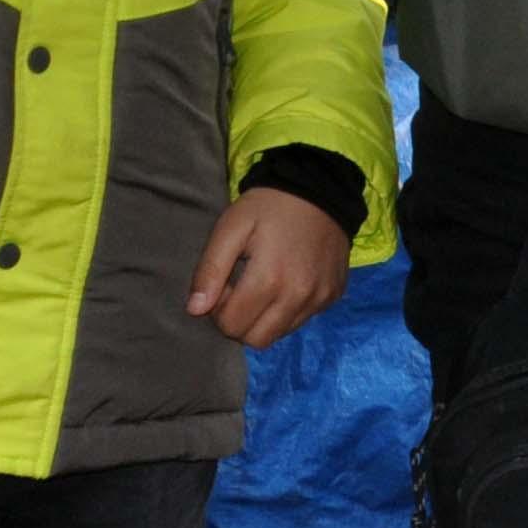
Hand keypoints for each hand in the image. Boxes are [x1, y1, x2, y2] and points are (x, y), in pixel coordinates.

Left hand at [188, 187, 351, 349]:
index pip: (232, 326)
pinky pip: (302, 319)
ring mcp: (319, 299)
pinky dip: (288, 310)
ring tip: (264, 285)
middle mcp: (298, 296)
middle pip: (256, 340)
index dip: (220, 309)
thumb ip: (210, 270)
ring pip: (280, 334)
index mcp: (269, 280)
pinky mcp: (333, 296)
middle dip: (240, 322)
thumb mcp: (231, 228)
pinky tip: (287, 281)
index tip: (226, 282)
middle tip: (241, 289)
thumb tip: (195, 310)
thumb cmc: (268, 206)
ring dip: (264, 319)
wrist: (320, 187)